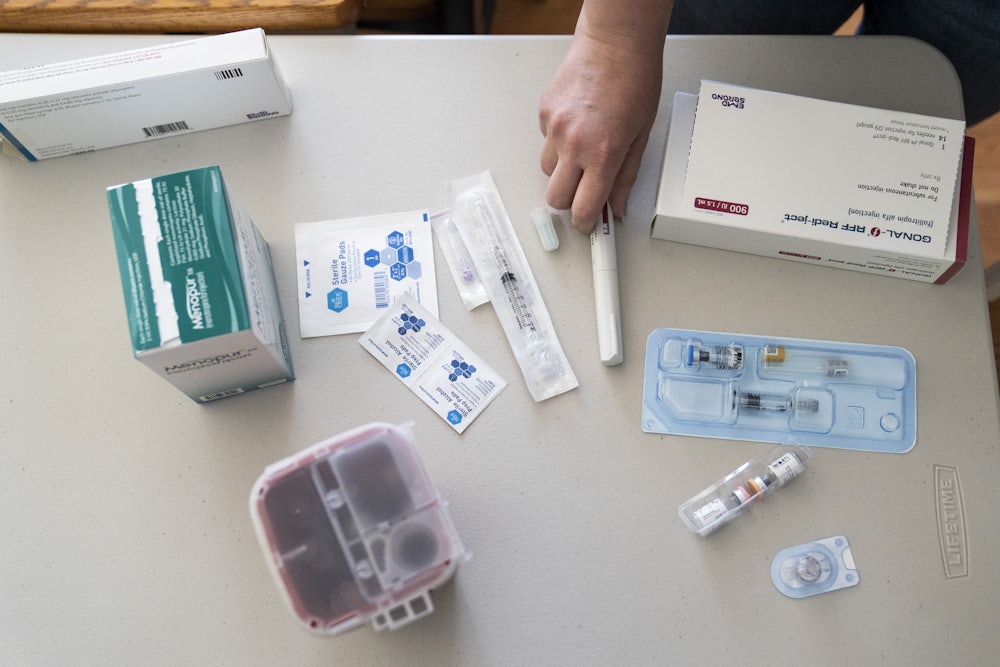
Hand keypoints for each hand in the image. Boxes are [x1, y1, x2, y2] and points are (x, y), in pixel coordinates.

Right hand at [539, 20, 664, 232]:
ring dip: (563, 170)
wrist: (615, 40)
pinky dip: (559, 141)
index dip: (585, 223)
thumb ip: (626, 176)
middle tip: (584, 192)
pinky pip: (546, 141)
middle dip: (569, 201)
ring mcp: (555, 127)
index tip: (588, 226)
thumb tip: (616, 205)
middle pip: (555, 198)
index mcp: (603, 153)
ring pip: (547, 170)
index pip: (583, 208)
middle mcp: (574, 143)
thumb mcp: (641, 135)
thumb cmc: (634, 78)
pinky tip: (578, 123)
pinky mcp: (544, 112)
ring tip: (584, 149)